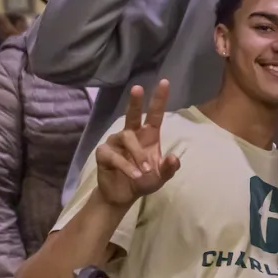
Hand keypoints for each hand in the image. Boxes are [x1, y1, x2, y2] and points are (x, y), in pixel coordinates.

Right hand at [95, 80, 179, 206]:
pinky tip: (134, 175)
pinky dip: (126, 166)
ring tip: (145, 172)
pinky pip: (114, 156)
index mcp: (148, 136)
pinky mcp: (103, 153)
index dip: (159, 99)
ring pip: (127, 138)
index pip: (154, 114)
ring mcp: (115, 142)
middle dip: (135, 101)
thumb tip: (174, 157)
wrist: (123, 195)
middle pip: (132, 114)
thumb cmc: (143, 181)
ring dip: (138, 155)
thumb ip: (169, 168)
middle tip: (137, 88)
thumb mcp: (161, 177)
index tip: (165, 82)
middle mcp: (131, 134)